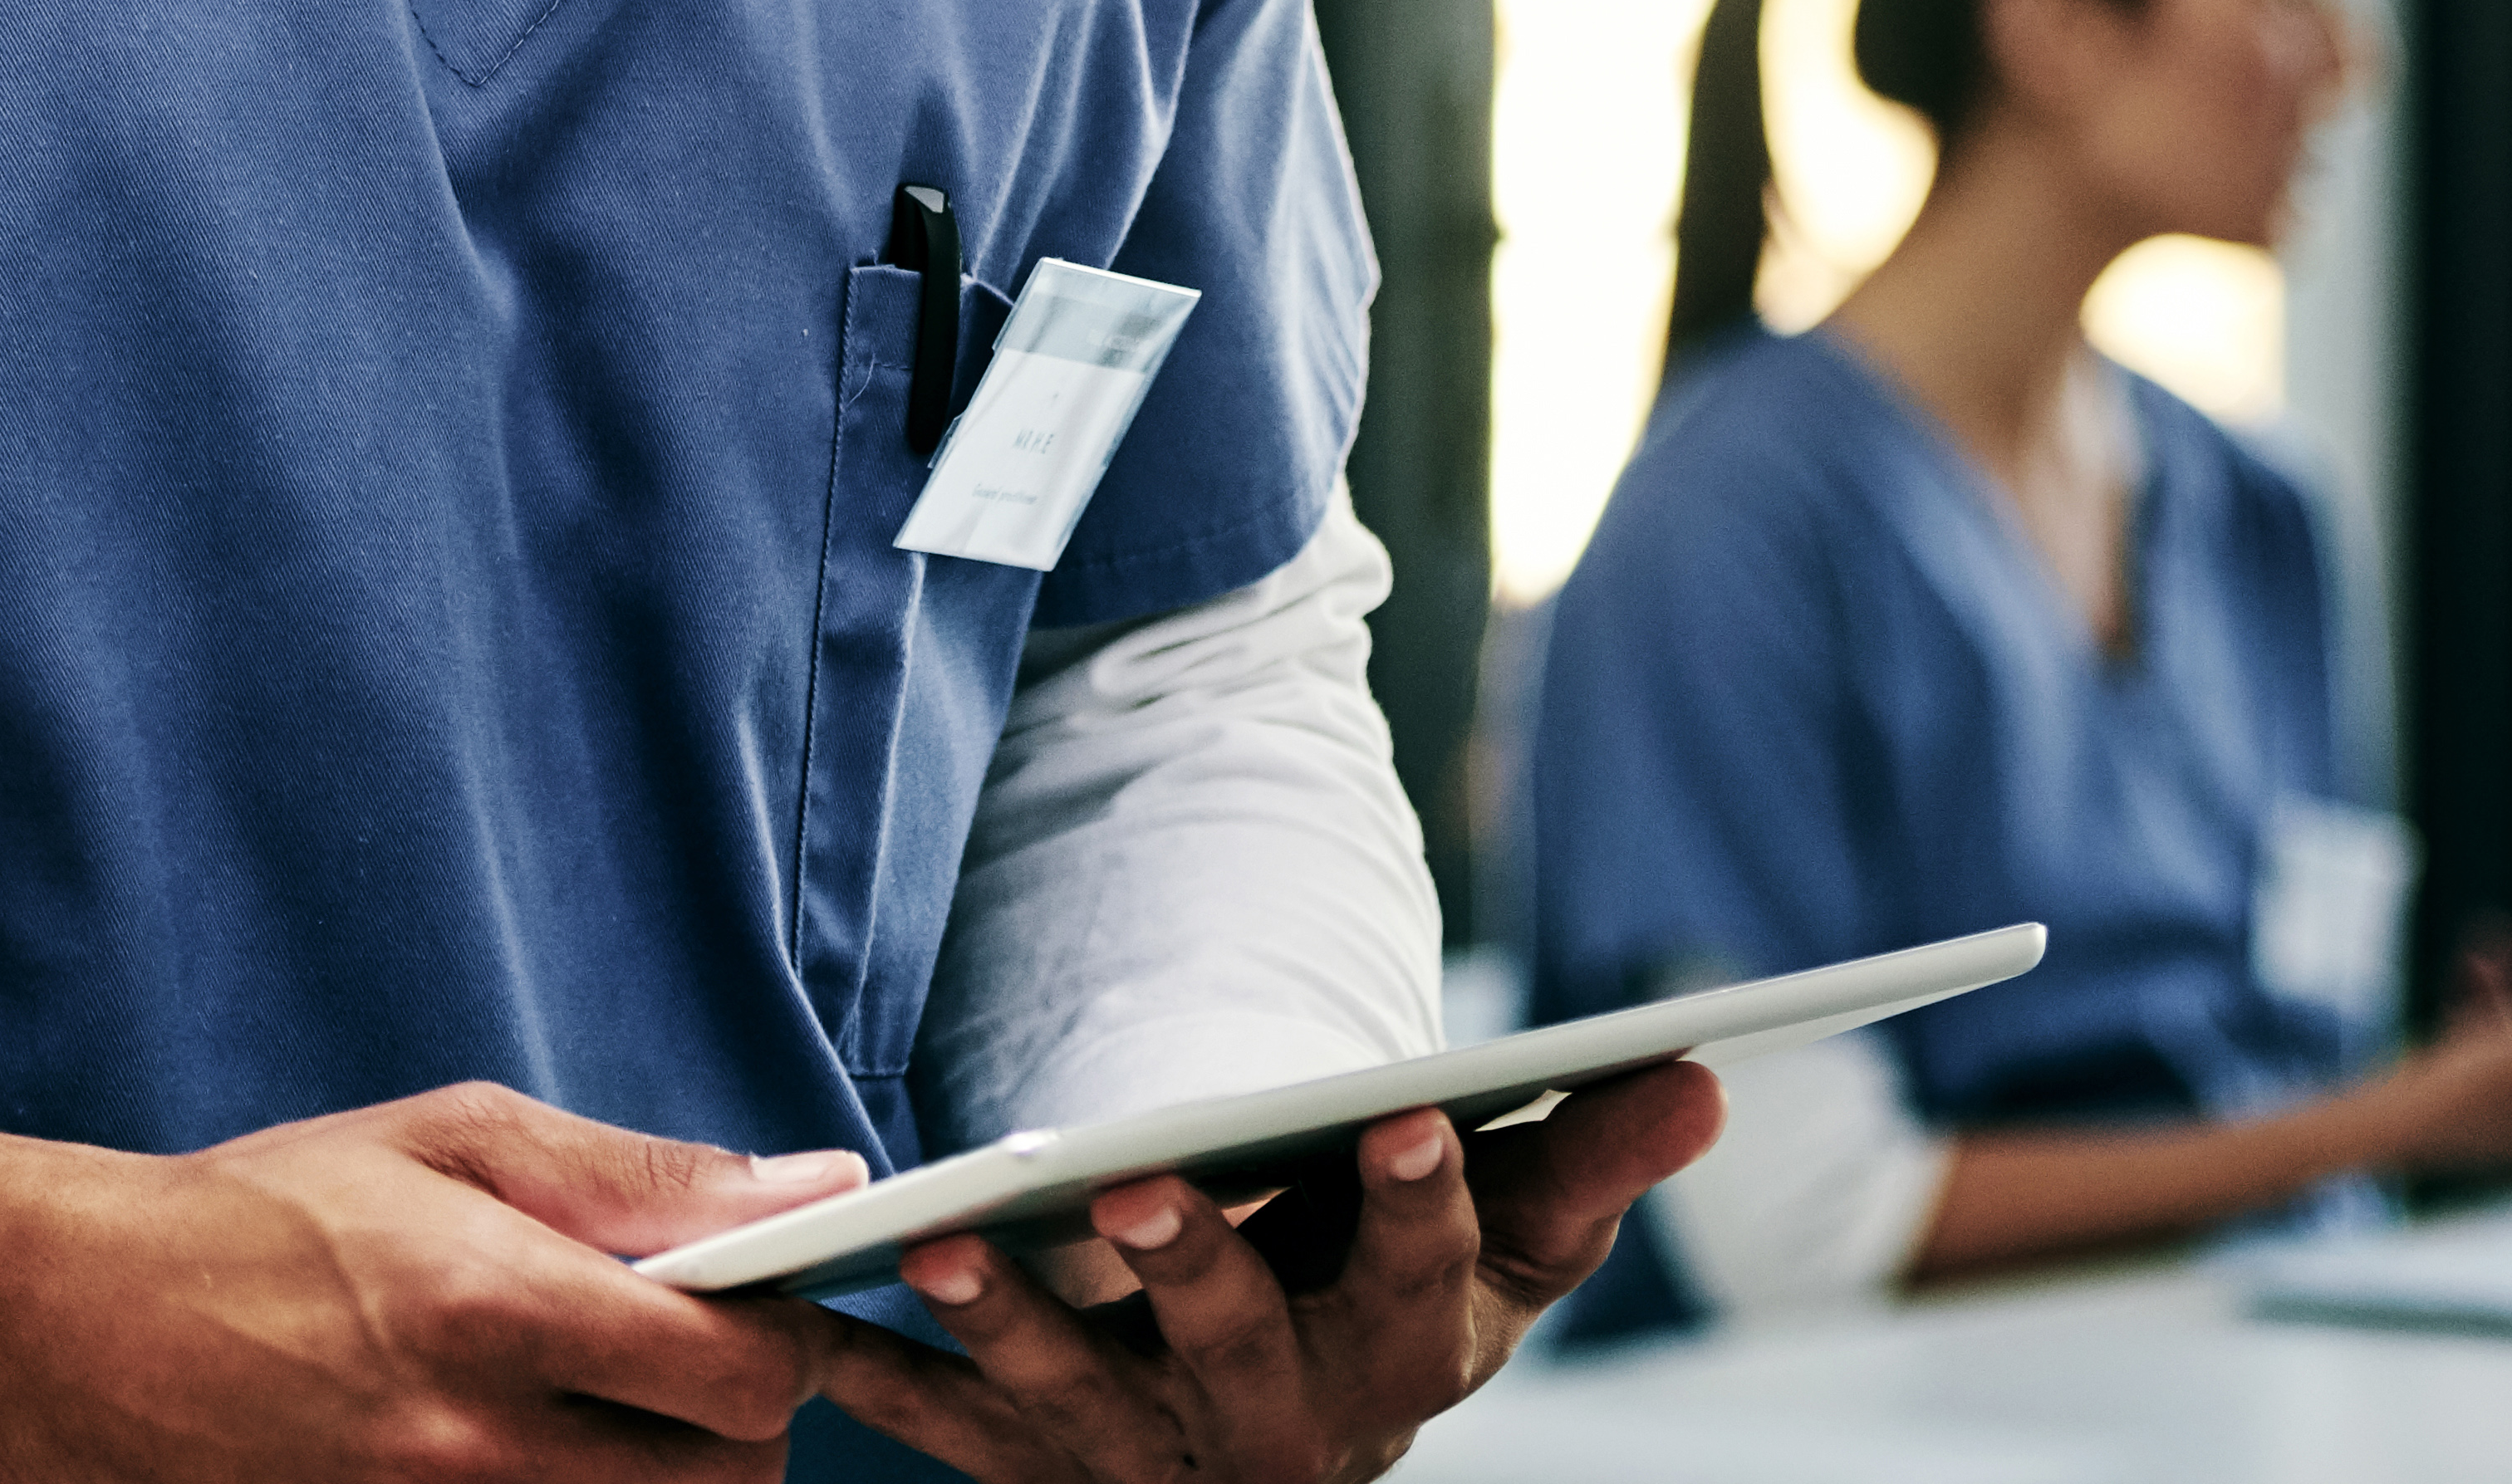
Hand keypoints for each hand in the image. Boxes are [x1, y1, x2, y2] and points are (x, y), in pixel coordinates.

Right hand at [0, 1030, 868, 1479]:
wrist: (78, 1333)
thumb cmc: (269, 1215)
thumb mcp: (452, 1142)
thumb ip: (639, 1174)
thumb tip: (806, 1182)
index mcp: (500, 1314)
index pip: (739, 1377)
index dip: (786, 1346)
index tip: (767, 1312)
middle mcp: (478, 1452)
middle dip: (738, 1428)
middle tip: (692, 1368)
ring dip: (666, 1478)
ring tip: (617, 1415)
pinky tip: (549, 1456)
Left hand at [799, 1063, 1723, 1483]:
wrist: (1280, 1440)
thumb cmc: (1397, 1291)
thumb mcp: (1510, 1238)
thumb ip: (1591, 1153)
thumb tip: (1704, 1066)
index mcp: (1404, 1354)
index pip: (1425, 1275)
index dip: (1416, 1202)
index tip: (1404, 1112)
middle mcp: (1280, 1430)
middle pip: (1240, 1354)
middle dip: (1194, 1272)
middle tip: (1141, 1188)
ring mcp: (1148, 1460)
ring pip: (1074, 1403)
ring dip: (1009, 1327)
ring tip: (949, 1242)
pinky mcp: (1033, 1469)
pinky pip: (944, 1434)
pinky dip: (876, 1378)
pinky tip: (807, 1313)